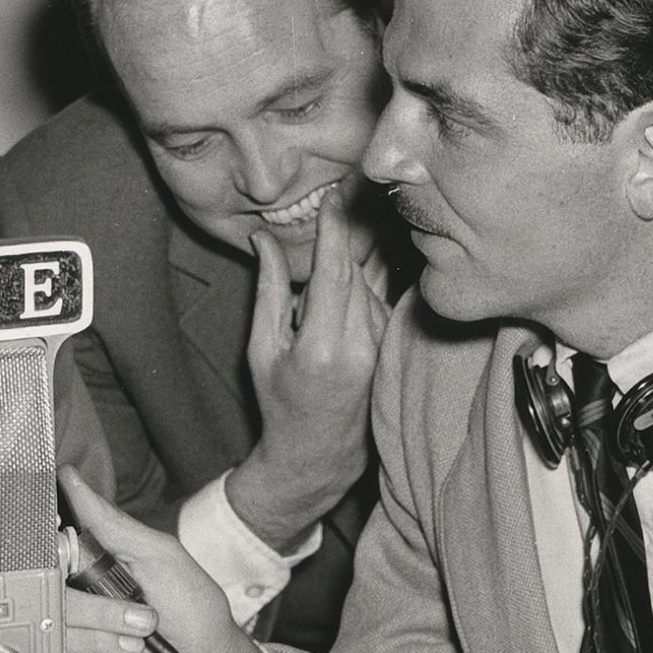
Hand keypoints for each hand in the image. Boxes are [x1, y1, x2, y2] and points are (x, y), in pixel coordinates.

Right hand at [59, 468, 278, 652]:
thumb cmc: (195, 612)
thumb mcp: (160, 556)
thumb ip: (113, 524)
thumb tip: (72, 480)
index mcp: (94, 558)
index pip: (50, 537)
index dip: (49, 538)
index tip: (65, 546)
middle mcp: (76, 590)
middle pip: (46, 576)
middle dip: (93, 591)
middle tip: (136, 604)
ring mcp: (70, 627)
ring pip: (53, 611)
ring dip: (102, 620)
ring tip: (143, 633)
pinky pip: (57, 645)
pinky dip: (95, 644)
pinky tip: (126, 652)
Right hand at [224, 191, 385, 548]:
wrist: (319, 454)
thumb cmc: (281, 402)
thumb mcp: (261, 347)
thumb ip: (267, 289)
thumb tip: (260, 239)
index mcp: (323, 347)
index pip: (335, 271)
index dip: (334, 229)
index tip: (332, 198)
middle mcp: (361, 347)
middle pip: (354, 272)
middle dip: (338, 245)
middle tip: (328, 223)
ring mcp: (382, 349)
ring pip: (368, 284)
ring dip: (344, 274)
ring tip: (318, 304)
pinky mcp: (392, 348)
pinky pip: (377, 301)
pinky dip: (357, 293)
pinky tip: (337, 314)